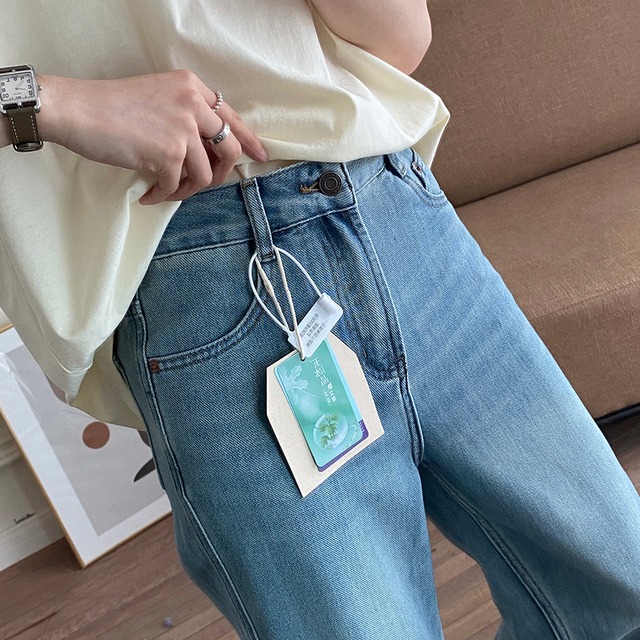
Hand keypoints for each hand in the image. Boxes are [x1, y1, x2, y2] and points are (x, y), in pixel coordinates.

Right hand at [39, 71, 267, 204]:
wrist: (78, 110)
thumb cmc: (112, 107)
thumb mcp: (159, 98)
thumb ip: (187, 118)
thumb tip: (210, 153)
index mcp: (192, 88)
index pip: (231, 117)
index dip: (248, 140)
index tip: (260, 155)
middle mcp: (192, 104)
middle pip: (229, 149)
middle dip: (221, 174)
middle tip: (208, 184)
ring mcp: (182, 129)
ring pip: (204, 175)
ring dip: (187, 190)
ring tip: (166, 190)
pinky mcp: (169, 153)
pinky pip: (176, 186)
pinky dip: (163, 196)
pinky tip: (149, 196)